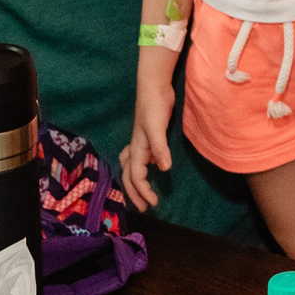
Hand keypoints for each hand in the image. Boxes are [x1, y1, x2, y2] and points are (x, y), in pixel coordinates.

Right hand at [121, 73, 175, 212]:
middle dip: (135, 192)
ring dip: (134, 180)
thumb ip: (160, 148)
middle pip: (130, 175)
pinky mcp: (148, 135)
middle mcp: (136, 147)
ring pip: (131, 166)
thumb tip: (164, 169)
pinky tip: (151, 164)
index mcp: (137, 149)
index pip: (136, 177)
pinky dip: (141, 165)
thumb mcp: (157, 128)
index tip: (152, 204)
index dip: (142, 192)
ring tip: (142, 190)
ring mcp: (141, 141)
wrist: (154, 86)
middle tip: (145, 207)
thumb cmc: (154, 106)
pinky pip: (139, 156)